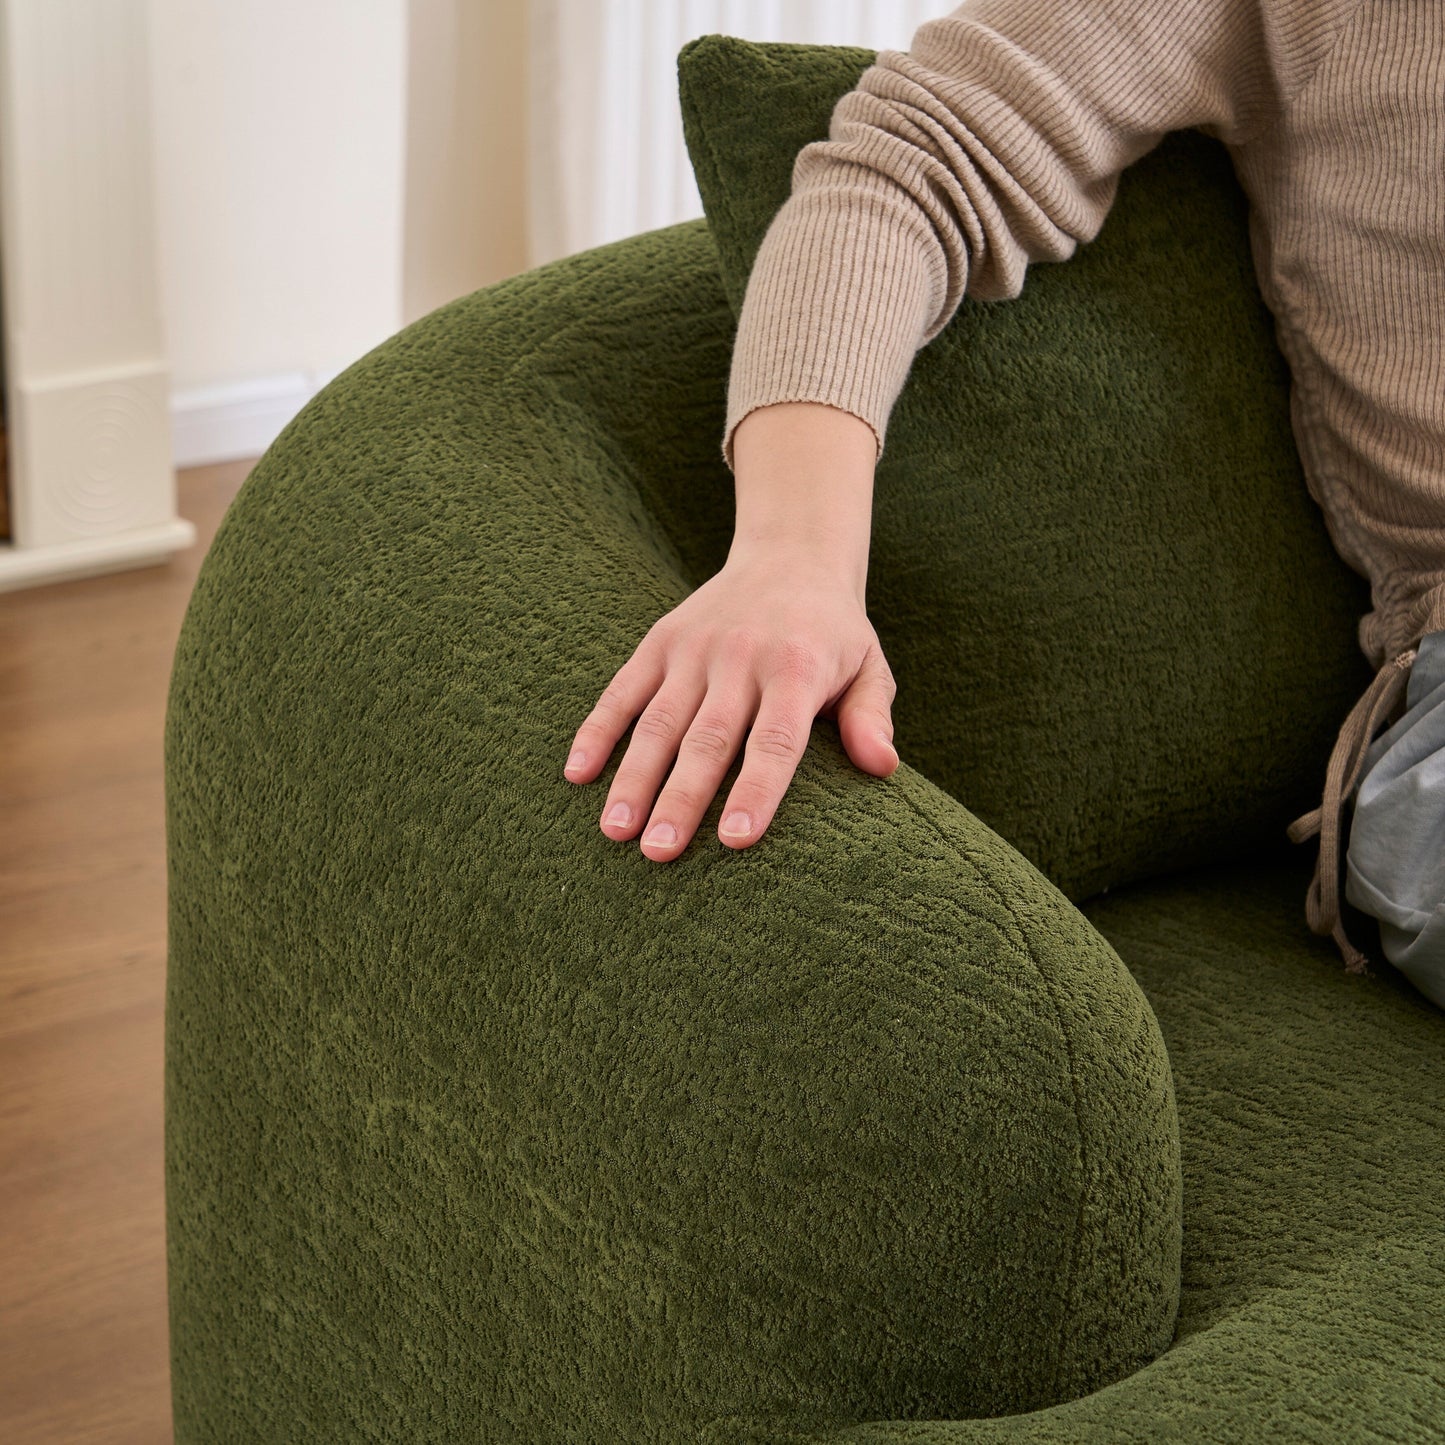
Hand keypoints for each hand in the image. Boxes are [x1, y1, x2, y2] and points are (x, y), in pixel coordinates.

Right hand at [563, 549, 899, 859]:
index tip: (736, 840)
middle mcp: (743, 658)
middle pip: (708, 739)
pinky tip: (577, 774)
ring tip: (616, 832)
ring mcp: (695, 649)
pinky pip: (623, 690)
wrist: (790, 556)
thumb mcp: (869, 666)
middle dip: (681, 799)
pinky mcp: (660, 641)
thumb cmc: (834, 633)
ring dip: (634, 778)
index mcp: (798, 669)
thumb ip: (871, 716)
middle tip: (660, 854)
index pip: (776, 739)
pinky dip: (598, 729)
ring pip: (659, 721)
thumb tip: (882, 766)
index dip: (756, 789)